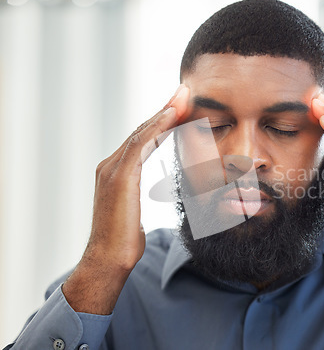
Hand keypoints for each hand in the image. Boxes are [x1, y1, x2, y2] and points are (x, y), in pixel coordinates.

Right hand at [63, 84, 189, 313]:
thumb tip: (143, 197)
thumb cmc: (123, 242)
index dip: (161, 122)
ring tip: (183, 96)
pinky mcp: (119, 177)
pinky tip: (172, 114)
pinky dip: (157, 127)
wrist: (108, 261)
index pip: (142, 140)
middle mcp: (110, 165)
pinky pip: (141, 144)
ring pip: (142, 132)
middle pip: (142, 130)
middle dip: (165, 110)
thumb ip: (135, 197)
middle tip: (184, 92)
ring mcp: (112, 169)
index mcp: (116, 172)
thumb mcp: (132, 213)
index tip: (181, 108)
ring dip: (164, 112)